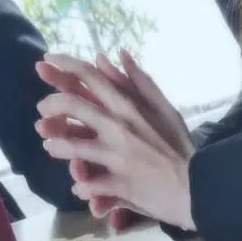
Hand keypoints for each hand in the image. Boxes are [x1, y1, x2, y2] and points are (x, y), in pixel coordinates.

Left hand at [34, 51, 197, 236]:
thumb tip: (116, 54)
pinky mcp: (119, 184)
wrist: (199, 186)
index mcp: (129, 106)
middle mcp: (119, 127)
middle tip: (42, 112)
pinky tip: (78, 184)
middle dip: (50, 105)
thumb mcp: (164, 107)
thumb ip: (138, 81)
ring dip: (57, 145)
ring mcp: (117, 156)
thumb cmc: (179, 146)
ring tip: (51, 145)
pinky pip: (88, 184)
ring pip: (72, 147)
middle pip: (71, 105)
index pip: (90, 76)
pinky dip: (80, 184)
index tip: (46, 61)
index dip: (63, 65)